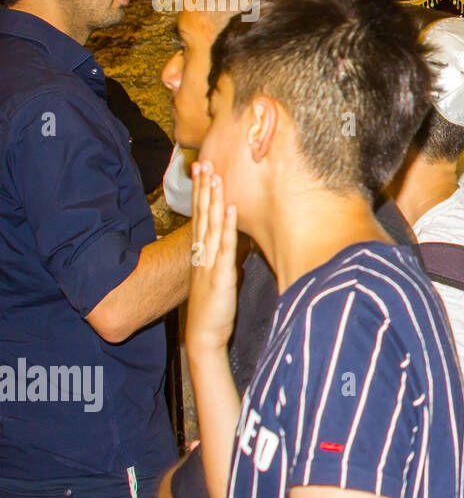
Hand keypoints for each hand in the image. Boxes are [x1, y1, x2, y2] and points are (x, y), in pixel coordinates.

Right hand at [187, 160, 238, 354]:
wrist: (204, 336)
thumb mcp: (217, 278)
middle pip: (202, 215)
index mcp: (201, 254)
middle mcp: (202, 255)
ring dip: (213, 200)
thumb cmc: (214, 308)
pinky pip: (223, 248)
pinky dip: (226, 227)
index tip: (201, 170)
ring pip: (210, 226)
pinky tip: (230, 209)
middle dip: (203, 188)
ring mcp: (209, 264)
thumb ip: (221, 258)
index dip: (200, 193)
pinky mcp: (220, 276)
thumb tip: (231, 241)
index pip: (199, 216)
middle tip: (203, 162)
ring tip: (216, 175)